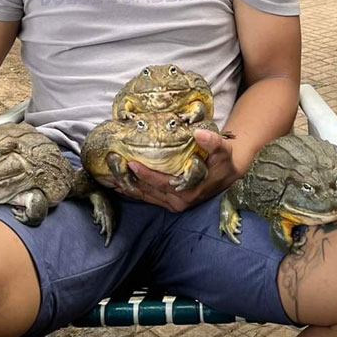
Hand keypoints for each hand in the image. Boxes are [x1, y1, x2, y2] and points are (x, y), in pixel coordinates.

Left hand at [118, 129, 240, 212]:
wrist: (228, 172)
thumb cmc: (223, 160)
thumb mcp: (222, 150)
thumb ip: (212, 142)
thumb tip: (199, 134)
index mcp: (188, 191)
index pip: (160, 183)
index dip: (145, 174)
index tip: (130, 163)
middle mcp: (178, 201)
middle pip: (148, 191)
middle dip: (128, 182)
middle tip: (109, 171)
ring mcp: (173, 203)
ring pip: (145, 196)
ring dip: (127, 188)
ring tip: (108, 178)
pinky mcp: (170, 202)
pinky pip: (148, 198)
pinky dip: (133, 192)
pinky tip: (119, 187)